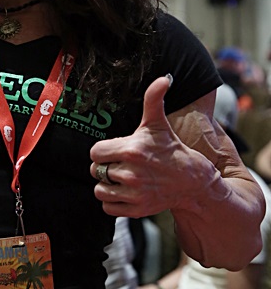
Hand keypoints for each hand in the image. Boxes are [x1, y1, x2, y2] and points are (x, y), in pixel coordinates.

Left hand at [90, 75, 202, 217]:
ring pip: (99, 190)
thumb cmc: (171, 150)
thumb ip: (154, 100)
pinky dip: (113, 202)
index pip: (95, 152)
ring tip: (122, 178)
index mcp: (131, 150)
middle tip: (122, 164)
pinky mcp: (136, 210)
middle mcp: (130, 173)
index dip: (103, 151)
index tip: (115, 151)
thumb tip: (164, 78)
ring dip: (107, 185)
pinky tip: (125, 192)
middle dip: (106, 167)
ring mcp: (134, 194)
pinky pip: (107, 207)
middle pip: (96, 170)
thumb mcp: (159, 124)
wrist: (193, 181)